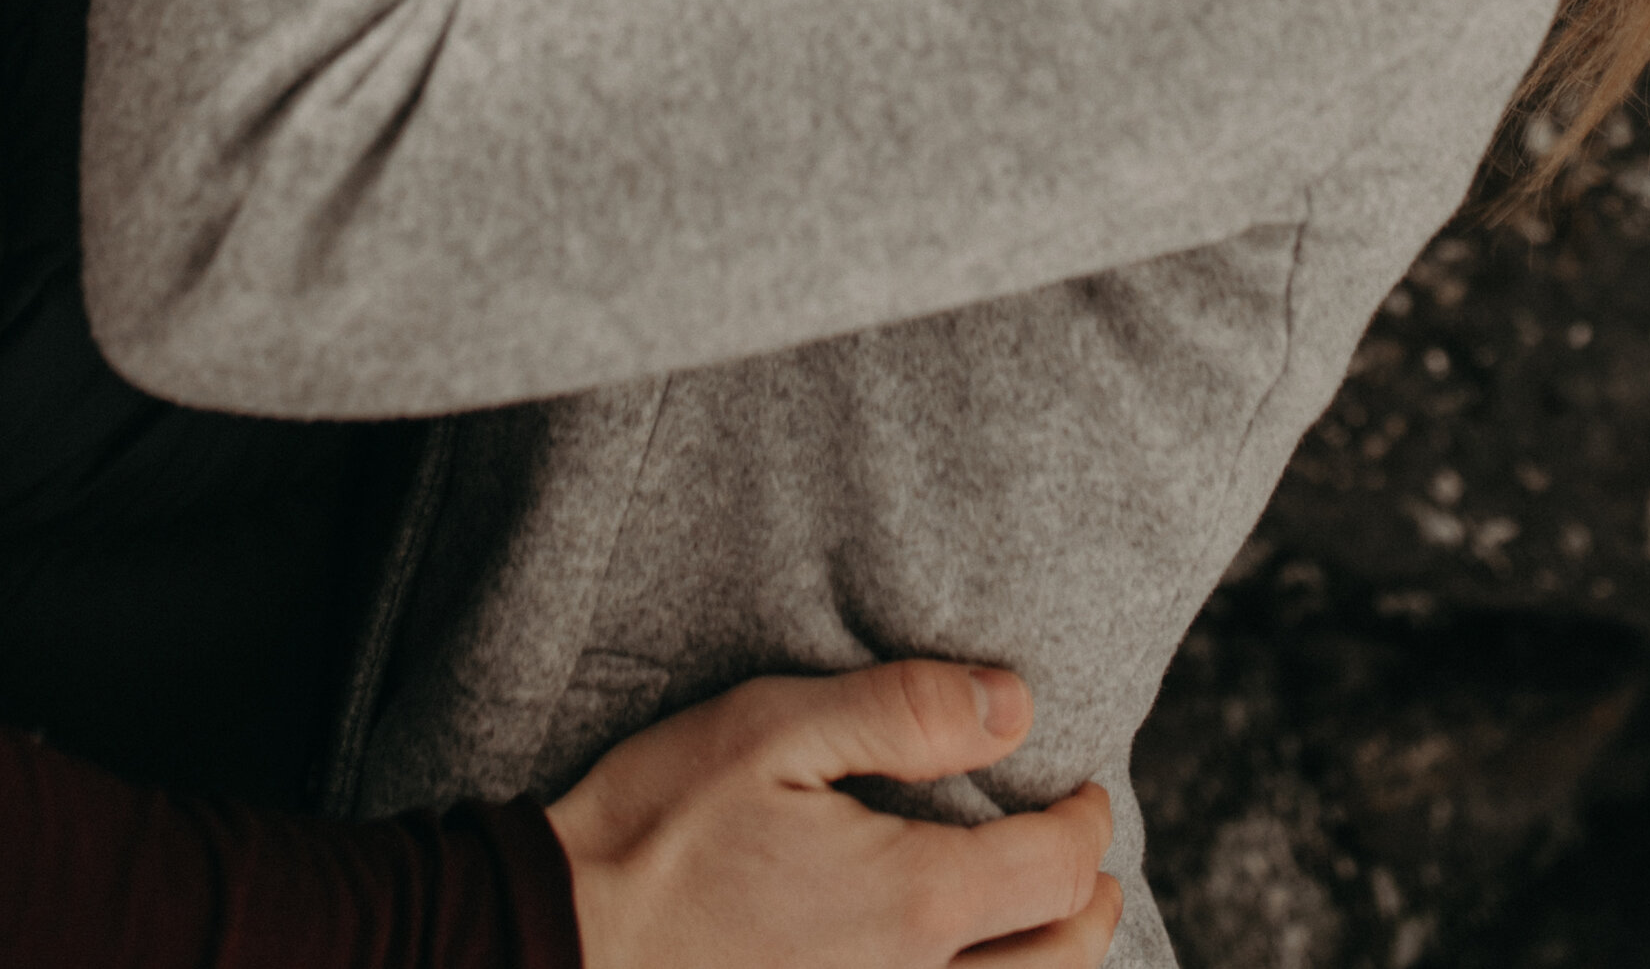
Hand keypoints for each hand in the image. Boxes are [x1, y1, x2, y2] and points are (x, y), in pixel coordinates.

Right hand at [547, 662, 1122, 968]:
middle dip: (1089, 904)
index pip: (1053, 871)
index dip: (1086, 824)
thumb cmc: (658, 830)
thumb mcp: (773, 731)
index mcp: (911, 905)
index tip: (1084, 788)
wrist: (559, 949)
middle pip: (1057, 964)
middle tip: (1089, 861)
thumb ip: (903, 712)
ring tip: (1048, 926)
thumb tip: (1017, 707)